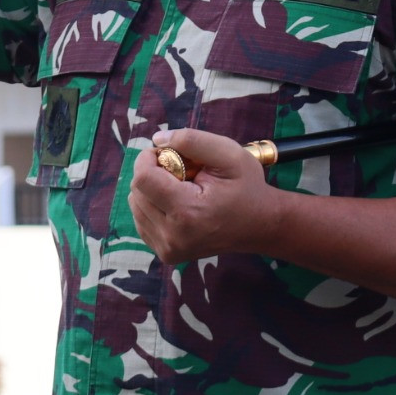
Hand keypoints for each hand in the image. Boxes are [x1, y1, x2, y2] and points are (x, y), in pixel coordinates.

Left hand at [128, 128, 279, 265]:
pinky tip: (177, 202)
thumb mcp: (229, 154)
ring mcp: (168, 249)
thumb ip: (192, 140)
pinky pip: (142, 220)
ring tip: (182, 187)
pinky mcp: (166, 254)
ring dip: (152, 189)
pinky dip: (154, 205)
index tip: (168, 153)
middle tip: (182, 170)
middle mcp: (173, 236)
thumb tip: (157, 140)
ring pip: (136, 205)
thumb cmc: (247, 187)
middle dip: (153, 173)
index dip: (148, 158)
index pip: (143, 179)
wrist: (259, 225)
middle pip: (137, 192)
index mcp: (187, 213)